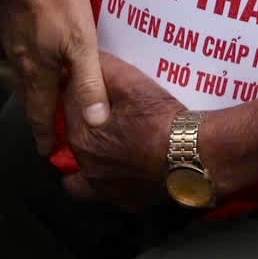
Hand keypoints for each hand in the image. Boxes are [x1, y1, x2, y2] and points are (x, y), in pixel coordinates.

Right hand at [0, 0, 107, 150]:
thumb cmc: (55, 2)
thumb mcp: (81, 43)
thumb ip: (88, 82)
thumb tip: (95, 123)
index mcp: (37, 72)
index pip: (40, 113)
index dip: (45, 134)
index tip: (47, 153)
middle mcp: (20, 62)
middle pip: (30, 95)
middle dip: (39, 115)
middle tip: (48, 131)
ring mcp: (12, 41)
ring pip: (24, 74)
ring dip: (35, 90)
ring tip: (46, 97)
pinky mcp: (10, 22)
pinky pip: (21, 54)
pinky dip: (30, 66)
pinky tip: (37, 58)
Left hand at [60, 51, 180, 206]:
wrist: (192, 153)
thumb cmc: (158, 118)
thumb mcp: (129, 80)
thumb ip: (102, 67)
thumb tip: (88, 56)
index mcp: (81, 135)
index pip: (65, 109)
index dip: (74, 94)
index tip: (85, 87)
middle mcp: (86, 167)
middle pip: (71, 143)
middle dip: (78, 128)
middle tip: (97, 115)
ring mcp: (106, 190)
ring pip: (81, 179)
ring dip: (86, 163)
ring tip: (103, 148)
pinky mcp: (129, 202)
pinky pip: (109, 193)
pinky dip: (112, 181)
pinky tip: (127, 168)